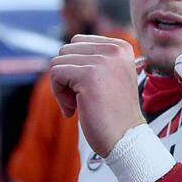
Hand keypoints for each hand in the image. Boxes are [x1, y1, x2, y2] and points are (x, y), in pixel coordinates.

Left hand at [49, 34, 144, 156]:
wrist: (125, 139)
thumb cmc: (114, 114)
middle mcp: (114, 50)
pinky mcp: (87, 76)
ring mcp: (101, 61)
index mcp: (121, 47)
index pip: (78, 42)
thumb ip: (93, 60)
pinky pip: (55, 74)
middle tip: (79, 98)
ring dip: (61, 86)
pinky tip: (73, 110)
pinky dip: (59, 95)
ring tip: (78, 104)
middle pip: (66, 50)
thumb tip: (62, 53)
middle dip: (66, 75)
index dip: (75, 67)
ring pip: (58, 62)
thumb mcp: (110, 77)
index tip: (86, 88)